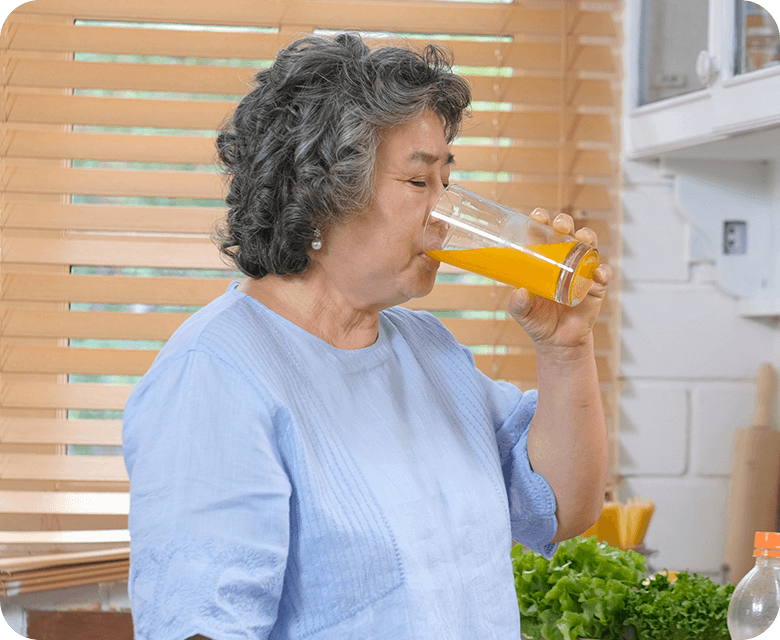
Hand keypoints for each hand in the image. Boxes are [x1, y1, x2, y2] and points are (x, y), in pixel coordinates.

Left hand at [507, 208, 612, 355]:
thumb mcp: (523, 313)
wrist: (558, 342)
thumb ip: (518, 304)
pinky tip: (597, 273)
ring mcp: (581, 271)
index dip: (541, 221)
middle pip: (566, 233)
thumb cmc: (538, 321)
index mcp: (542, 260)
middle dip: (564, 223)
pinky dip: (602, 271)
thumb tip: (519, 292)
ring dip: (587, 237)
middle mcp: (563, 260)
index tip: (536, 216)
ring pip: (588, 245)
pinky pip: (603, 274)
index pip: (542, 234)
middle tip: (559, 225)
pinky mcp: (596, 287)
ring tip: (582, 238)